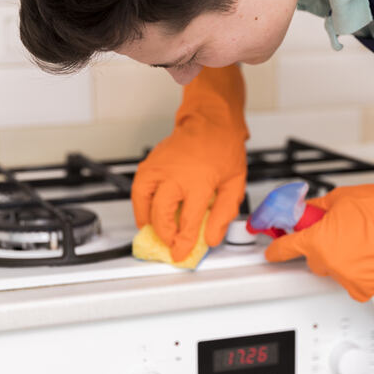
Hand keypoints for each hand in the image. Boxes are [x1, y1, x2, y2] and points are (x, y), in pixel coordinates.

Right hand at [131, 64, 247, 260]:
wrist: (210, 121)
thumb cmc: (223, 148)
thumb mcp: (235, 183)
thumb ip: (224, 214)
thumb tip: (212, 238)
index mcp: (198, 182)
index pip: (188, 221)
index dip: (184, 242)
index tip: (182, 253)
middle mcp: (175, 175)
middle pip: (161, 214)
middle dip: (165, 235)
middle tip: (170, 245)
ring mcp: (159, 168)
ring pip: (142, 202)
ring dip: (146, 222)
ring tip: (154, 234)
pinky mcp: (149, 164)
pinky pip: (138, 190)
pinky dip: (139, 206)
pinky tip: (147, 215)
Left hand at [264, 169, 373, 300]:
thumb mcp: (340, 199)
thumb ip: (316, 210)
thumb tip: (305, 213)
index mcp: (316, 240)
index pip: (285, 248)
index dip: (276, 248)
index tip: (271, 251)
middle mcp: (327, 263)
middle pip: (313, 260)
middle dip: (321, 248)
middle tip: (340, 234)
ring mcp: (345, 278)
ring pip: (333, 270)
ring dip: (341, 260)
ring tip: (362, 243)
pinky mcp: (363, 289)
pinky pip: (352, 282)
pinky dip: (358, 272)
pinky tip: (370, 257)